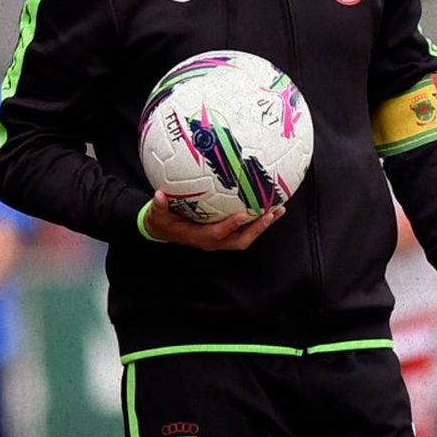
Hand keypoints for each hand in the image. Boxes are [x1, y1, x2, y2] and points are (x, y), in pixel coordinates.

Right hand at [144, 190, 284, 250]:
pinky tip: (269, 205)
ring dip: (262, 225)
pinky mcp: (226, 233)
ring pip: (246, 236)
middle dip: (256, 229)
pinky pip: (245, 229)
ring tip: (279, 209)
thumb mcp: (157, 215)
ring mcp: (221, 238)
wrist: (165, 230)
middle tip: (271, 214)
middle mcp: (213, 241)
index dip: (229, 226)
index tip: (241, 215)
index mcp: (199, 237)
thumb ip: (159, 206)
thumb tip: (158, 195)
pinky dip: (258, 220)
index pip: (217, 234)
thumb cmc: (162, 221)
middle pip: (240, 240)